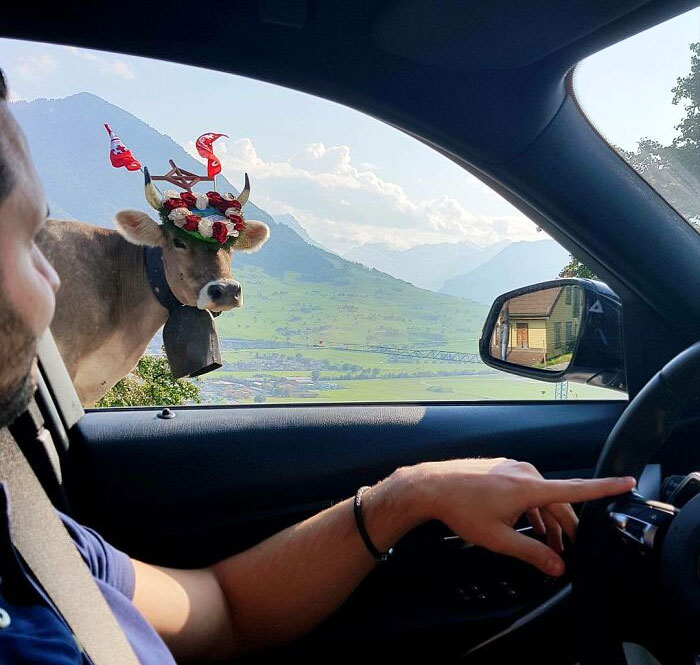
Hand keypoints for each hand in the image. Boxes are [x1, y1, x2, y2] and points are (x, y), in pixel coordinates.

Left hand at [415, 458, 634, 575]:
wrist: (431, 486)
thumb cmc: (462, 509)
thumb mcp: (499, 539)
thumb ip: (532, 553)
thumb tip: (558, 567)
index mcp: (530, 487)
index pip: (576, 488)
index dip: (604, 487)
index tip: (626, 482)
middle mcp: (525, 473)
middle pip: (559, 500)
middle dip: (567, 526)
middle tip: (570, 550)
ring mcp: (512, 468)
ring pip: (542, 496)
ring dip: (548, 519)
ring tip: (548, 544)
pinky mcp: (502, 469)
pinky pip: (527, 489)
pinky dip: (533, 508)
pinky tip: (528, 524)